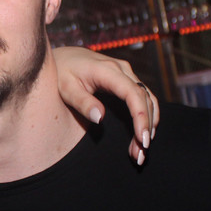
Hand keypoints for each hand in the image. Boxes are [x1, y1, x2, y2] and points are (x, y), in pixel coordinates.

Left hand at [54, 46, 158, 164]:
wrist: (63, 57)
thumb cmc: (61, 72)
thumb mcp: (66, 88)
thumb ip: (82, 102)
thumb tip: (100, 118)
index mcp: (107, 70)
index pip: (132, 93)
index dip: (140, 116)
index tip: (142, 138)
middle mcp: (122, 69)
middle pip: (144, 98)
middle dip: (146, 127)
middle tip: (141, 154)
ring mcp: (126, 73)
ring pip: (147, 99)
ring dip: (149, 124)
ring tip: (141, 150)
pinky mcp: (126, 79)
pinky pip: (143, 98)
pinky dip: (146, 116)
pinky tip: (142, 135)